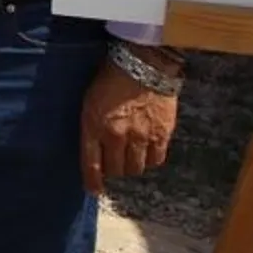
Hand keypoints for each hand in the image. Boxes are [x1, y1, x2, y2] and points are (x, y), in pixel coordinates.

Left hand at [79, 53, 179, 194]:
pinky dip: (150, 159)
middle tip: (114, 163)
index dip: (92, 181)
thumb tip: (94, 147)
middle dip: (113, 170)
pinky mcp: (162, 134)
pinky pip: (156, 159)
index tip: (93, 189)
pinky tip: (147, 151)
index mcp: (94, 125)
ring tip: (130, 156)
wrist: (144, 62)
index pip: (91, 163)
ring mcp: (141, 136)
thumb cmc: (111, 76)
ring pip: (136, 168)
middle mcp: (117, 135)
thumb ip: (91, 124)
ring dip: (131, 166)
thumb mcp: (90, 99)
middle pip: (116, 170)